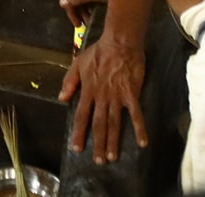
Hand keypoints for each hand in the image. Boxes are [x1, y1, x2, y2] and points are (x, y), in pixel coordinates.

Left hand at [59, 30, 147, 163]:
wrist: (119, 42)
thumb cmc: (99, 52)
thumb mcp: (78, 63)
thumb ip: (69, 82)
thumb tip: (61, 98)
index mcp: (88, 90)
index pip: (81, 116)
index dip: (79, 133)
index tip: (77, 148)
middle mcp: (101, 96)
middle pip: (98, 124)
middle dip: (97, 144)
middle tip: (98, 161)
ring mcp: (117, 96)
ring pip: (114, 122)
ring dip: (113, 141)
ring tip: (112, 157)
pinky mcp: (131, 94)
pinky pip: (136, 114)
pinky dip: (139, 129)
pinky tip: (143, 143)